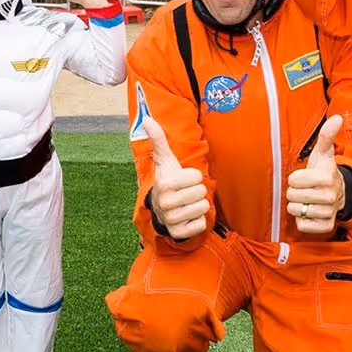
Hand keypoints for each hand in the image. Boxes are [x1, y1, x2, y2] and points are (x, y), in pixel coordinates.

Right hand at [142, 115, 208, 238]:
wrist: (158, 209)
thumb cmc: (167, 180)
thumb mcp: (164, 160)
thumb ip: (158, 140)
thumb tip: (147, 119)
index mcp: (165, 183)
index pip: (197, 177)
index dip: (193, 177)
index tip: (183, 180)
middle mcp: (166, 203)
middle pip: (202, 192)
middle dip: (197, 191)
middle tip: (185, 193)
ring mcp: (172, 220)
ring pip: (203, 208)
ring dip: (198, 206)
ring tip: (187, 204)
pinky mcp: (178, 233)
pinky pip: (201, 225)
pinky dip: (197, 222)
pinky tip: (187, 217)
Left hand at [286, 115, 345, 234]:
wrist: (341, 193)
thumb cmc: (325, 172)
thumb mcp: (324, 154)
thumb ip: (326, 136)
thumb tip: (337, 117)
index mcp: (326, 177)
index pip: (293, 180)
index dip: (295, 178)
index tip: (305, 177)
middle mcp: (329, 196)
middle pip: (292, 196)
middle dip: (295, 191)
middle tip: (306, 188)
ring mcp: (328, 212)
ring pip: (296, 211)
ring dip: (298, 206)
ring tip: (308, 200)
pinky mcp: (326, 226)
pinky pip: (303, 226)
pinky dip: (303, 221)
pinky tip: (310, 212)